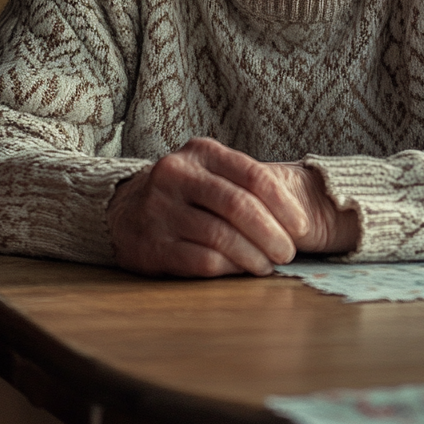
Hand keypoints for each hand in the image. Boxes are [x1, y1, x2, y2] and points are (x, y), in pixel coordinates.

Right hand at [107, 138, 358, 277]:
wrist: (121, 209)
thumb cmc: (184, 192)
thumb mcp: (208, 169)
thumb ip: (243, 181)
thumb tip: (297, 216)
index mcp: (201, 152)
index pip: (252, 176)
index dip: (283, 205)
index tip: (302, 227)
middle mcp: (177, 175)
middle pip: (238, 206)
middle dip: (272, 233)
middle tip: (288, 252)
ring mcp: (160, 210)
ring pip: (221, 236)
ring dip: (254, 256)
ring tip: (268, 265)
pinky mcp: (150, 246)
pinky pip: (201, 260)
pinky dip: (229, 269)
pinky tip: (241, 271)